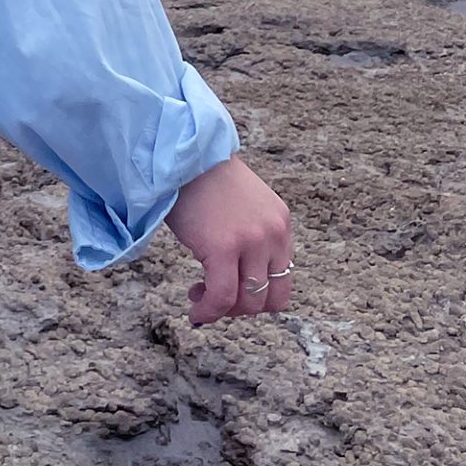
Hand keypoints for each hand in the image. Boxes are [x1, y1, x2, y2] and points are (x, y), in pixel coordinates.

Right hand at [164, 156, 293, 323]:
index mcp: (280, 224)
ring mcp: (250, 242)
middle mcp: (272, 234)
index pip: (283, 280)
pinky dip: (209, 311)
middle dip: (241, 307)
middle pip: (270, 297)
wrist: (182, 154)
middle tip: (214, 298)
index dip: (258, 297)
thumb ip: (252, 237)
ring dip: (223, 309)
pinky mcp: (223, 247)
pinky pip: (221, 296)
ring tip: (199, 296)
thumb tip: (242, 280)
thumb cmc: (203, 179)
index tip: (233, 293)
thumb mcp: (243, 207)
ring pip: (248, 301)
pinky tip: (195, 309)